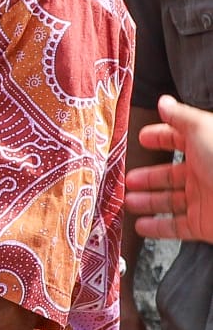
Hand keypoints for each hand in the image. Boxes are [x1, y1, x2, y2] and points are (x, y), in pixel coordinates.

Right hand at [127, 96, 212, 242]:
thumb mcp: (201, 129)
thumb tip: (163, 101)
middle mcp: (203, 174)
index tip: (142, 139)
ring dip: (147, 202)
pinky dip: (157, 228)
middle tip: (126, 179)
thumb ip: (179, 117)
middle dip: (147, 176)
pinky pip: (176, 227)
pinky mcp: (202, 224)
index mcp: (204, 149)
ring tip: (127, 202)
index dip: (159, 138)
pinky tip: (140, 225)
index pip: (179, 140)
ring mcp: (203, 200)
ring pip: (169, 201)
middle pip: (169, 175)